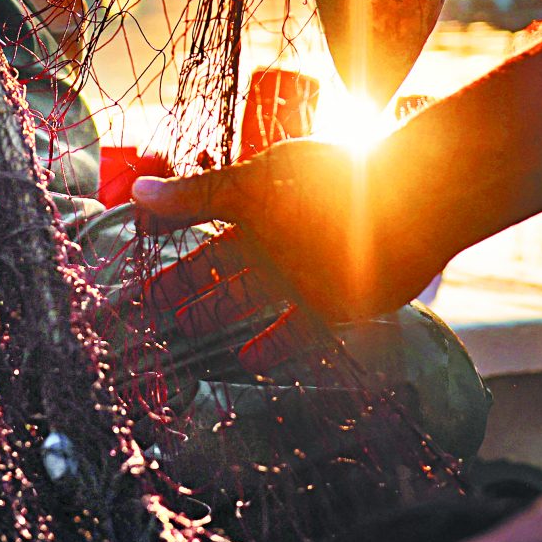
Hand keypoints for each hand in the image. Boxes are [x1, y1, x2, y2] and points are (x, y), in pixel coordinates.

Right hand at [132, 137, 451, 324]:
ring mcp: (301, 271)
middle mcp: (275, 238)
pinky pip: (294, 330)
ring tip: (182, 332)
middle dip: (185, 286)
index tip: (135, 257)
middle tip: (149, 307)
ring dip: (217, 314)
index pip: (199, 223)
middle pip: (219, 267)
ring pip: (249, 298)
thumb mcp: (254, 182)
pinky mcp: (330, 302)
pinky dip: (272, 345)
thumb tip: (138, 192)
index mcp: (255, 201)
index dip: (167, 239)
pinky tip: (246, 360)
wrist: (406, 205)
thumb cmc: (330, 181)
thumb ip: (198, 195)